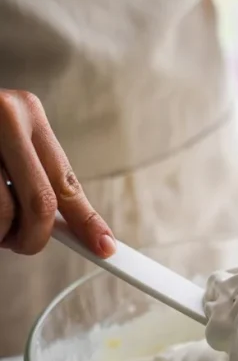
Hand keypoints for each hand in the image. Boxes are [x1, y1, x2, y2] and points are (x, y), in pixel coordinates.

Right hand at [0, 90, 115, 256]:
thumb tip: (69, 226)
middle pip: (41, 204)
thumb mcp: (5, 138)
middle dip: (34, 238)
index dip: (88, 221)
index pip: (68, 181)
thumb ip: (33, 173)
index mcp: (27, 112)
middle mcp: (5, 117)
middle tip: (20, 245)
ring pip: (3, 213)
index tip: (105, 248)